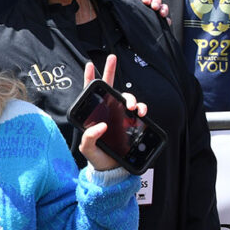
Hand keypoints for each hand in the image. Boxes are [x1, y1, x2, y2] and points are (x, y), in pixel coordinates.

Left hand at [78, 54, 147, 171]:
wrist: (112, 170)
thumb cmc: (97, 158)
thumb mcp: (88, 150)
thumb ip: (89, 138)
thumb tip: (100, 126)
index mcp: (94, 115)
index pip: (90, 93)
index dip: (90, 78)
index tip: (90, 64)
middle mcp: (107, 112)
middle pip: (109, 87)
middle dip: (111, 70)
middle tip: (112, 59)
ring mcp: (120, 116)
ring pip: (126, 98)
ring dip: (130, 97)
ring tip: (131, 106)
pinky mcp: (131, 123)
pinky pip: (138, 111)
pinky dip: (141, 108)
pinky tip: (140, 112)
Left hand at [111, 0, 169, 22]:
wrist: (112, 29)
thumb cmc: (111, 13)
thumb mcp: (112, 3)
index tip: (146, 1)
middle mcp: (144, 4)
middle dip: (156, 1)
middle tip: (154, 7)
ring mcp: (150, 13)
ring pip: (161, 7)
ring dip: (163, 9)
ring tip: (161, 14)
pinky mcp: (153, 22)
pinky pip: (163, 20)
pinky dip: (166, 20)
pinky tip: (166, 22)